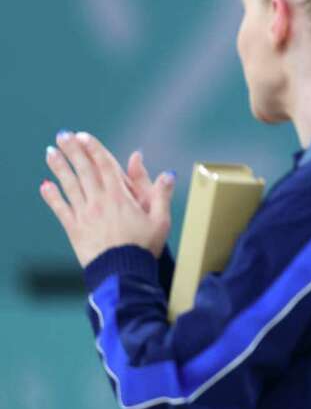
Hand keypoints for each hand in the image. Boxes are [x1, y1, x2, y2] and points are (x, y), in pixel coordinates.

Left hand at [40, 132, 175, 266]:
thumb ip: (162, 194)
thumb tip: (168, 173)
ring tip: (50, 152)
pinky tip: (45, 185)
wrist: (121, 274)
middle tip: (63, 135)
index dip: (94, 149)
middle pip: (84, 170)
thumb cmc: (144, 247)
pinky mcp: (74, 229)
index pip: (105, 166)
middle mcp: (99, 202)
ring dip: (59, 167)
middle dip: (73, 151)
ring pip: (70, 185)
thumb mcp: (161, 220)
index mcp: (120, 197)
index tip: (84, 136)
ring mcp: (84, 215)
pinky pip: (60, 209)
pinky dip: (52, 197)